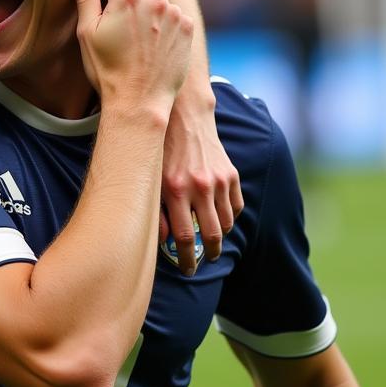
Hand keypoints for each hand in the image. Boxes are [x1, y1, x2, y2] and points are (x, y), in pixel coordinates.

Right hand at [73, 0, 193, 117]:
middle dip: (133, 4)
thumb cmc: (107, 68)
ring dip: (151, 16)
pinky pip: (175, 18)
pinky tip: (155, 47)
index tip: (111, 9)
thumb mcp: (87, 32)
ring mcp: (174, 13)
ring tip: (140, 44)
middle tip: (123, 32)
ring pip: (159, 4)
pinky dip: (166, 28)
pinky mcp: (188, 28)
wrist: (139, 100)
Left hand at [159, 96, 243, 273]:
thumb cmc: (159, 149)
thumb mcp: (149, 177)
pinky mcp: (230, 173)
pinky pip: (236, 206)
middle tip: (203, 261)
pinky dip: (230, 216)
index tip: (187, 270)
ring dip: (219, 237)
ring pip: (227, 223)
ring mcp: (218, 180)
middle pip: (212, 236)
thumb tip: (163, 239)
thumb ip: (155, 209)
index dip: (186, 260)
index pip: (185, 238)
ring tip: (211, 242)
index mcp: (175, 190)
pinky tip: (219, 218)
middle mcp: (200, 187)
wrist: (182, 117)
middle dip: (208, 254)